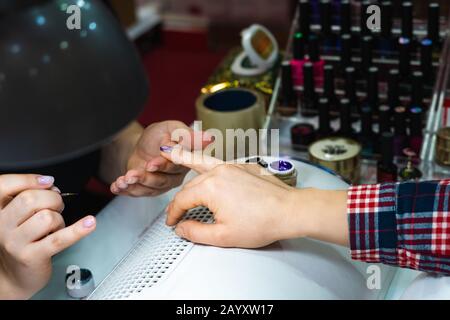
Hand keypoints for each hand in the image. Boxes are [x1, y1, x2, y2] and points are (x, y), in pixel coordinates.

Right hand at [0, 174, 95, 298]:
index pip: (4, 185)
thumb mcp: (18, 216)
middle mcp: (1, 226)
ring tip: (56, 227)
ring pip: (47, 217)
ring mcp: (15, 242)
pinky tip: (90, 223)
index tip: (48, 181)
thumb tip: (51, 185)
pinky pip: (60, 238)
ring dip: (59, 219)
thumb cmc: (22, 240)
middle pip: (30, 199)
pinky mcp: (32, 256)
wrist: (15, 275)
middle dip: (52, 198)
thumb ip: (30, 197)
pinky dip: (78, 229)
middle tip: (57, 207)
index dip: (28, 179)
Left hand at [111, 121, 212, 196]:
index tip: (153, 163)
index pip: (177, 165)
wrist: (142, 146)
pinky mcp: (148, 190)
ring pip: (149, 188)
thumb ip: (187, 135)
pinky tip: (116, 187)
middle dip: (145, 177)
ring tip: (123, 179)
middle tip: (132, 174)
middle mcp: (175, 176)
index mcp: (184, 161)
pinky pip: (137, 193)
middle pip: (162, 180)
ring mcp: (162, 184)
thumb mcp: (172, 129)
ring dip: (134, 184)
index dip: (165, 165)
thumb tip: (209, 137)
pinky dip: (124, 190)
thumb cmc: (160, 136)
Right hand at [161, 147, 348, 247]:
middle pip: (190, 184)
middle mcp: (219, 172)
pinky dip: (208, 165)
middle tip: (175, 211)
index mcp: (210, 187)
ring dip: (187, 162)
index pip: (181, 200)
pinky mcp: (244, 167)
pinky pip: (220, 164)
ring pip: (203, 165)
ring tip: (172, 153)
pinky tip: (205, 165)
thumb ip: (196, 232)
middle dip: (180, 198)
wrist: (290, 211)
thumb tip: (182, 228)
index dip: (173, 213)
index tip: (172, 222)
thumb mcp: (223, 236)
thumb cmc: (263, 222)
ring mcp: (233, 166)